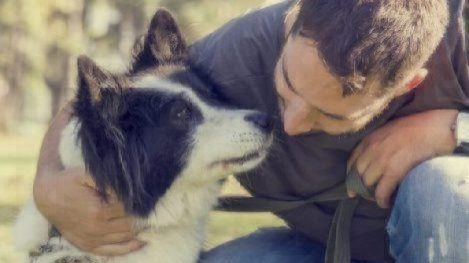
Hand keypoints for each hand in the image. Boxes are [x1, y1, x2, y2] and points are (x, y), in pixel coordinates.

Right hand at [33, 105, 144, 255]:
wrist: (41, 196)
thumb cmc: (58, 170)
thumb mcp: (69, 150)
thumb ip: (74, 129)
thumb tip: (79, 102)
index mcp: (94, 200)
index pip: (129, 197)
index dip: (142, 189)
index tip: (153, 178)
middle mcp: (95, 221)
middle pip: (132, 214)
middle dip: (144, 204)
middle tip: (157, 193)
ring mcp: (92, 235)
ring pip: (127, 231)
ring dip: (141, 222)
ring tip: (153, 210)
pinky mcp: (89, 244)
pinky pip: (115, 249)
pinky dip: (131, 245)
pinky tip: (143, 239)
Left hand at [347, 109, 457, 207]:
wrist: (433, 127)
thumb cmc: (416, 127)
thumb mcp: (389, 130)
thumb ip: (380, 143)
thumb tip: (377, 159)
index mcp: (369, 139)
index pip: (352, 160)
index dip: (350, 175)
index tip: (351, 185)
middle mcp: (371, 150)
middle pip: (357, 173)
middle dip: (360, 186)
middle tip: (366, 195)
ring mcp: (381, 160)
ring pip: (367, 183)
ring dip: (371, 193)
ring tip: (378, 198)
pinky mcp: (393, 171)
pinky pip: (381, 191)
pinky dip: (381, 200)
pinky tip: (385, 203)